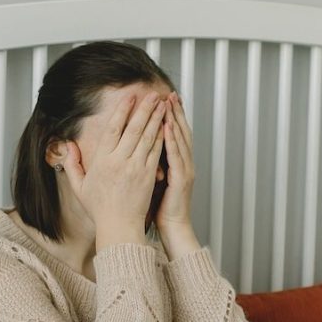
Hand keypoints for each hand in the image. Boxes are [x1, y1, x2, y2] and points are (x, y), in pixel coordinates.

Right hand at [58, 91, 167, 236]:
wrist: (119, 226)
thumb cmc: (100, 209)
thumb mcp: (79, 186)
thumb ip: (72, 164)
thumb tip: (68, 145)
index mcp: (102, 161)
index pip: (113, 129)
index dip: (122, 111)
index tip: (129, 97)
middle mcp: (120, 161)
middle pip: (134, 128)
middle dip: (144, 109)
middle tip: (151, 94)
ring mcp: (136, 168)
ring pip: (148, 137)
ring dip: (156, 118)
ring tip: (162, 104)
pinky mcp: (149, 175)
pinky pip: (156, 151)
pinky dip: (162, 137)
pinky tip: (167, 126)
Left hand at [155, 91, 194, 232]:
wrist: (173, 227)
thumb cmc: (161, 207)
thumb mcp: (153, 180)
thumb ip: (149, 163)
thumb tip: (137, 150)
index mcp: (176, 163)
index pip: (173, 134)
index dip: (170, 116)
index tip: (163, 99)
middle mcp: (184, 163)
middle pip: (180, 131)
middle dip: (174, 112)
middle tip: (169, 94)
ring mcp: (185, 170)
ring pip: (180, 140)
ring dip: (174, 120)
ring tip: (168, 103)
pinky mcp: (181, 179)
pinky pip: (176, 157)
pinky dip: (172, 140)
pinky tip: (166, 127)